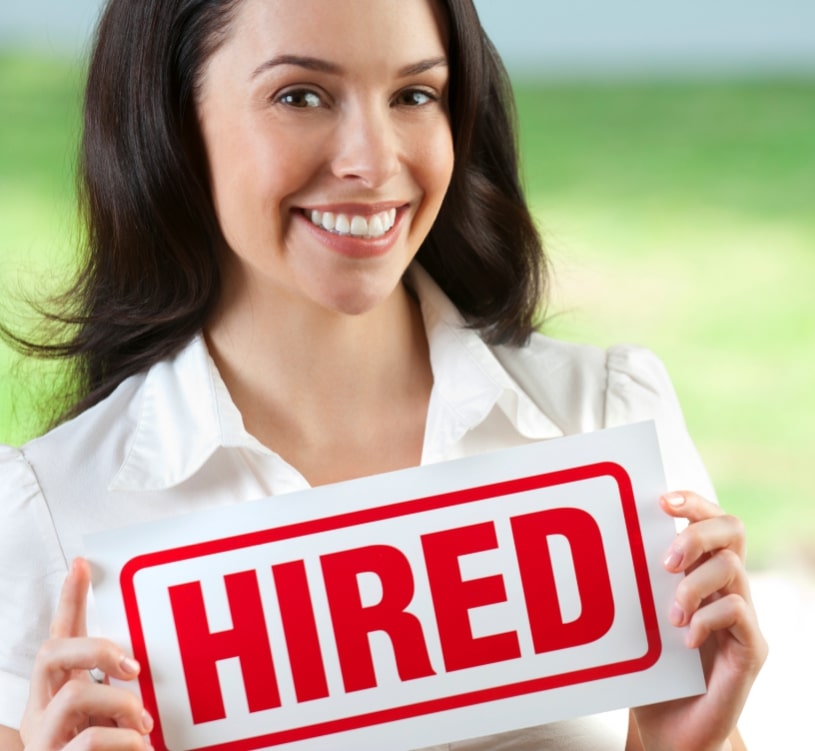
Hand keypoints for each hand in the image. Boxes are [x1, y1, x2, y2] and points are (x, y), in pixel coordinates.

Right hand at [20, 558, 153, 749]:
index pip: (60, 639)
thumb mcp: (110, 721)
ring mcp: (43, 743)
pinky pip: (86, 744)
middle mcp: (42, 715)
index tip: (82, 563)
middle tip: (135, 665)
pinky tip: (140, 749)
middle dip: (96, 647)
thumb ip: (117, 693)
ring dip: (118, 704)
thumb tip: (141, 666)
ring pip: (73, 698)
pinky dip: (121, 743)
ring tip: (144, 727)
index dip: (69, 602)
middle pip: (52, 655)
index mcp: (58, 696)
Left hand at [631, 492, 767, 750]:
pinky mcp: (751, 650)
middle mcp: (726, 587)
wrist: (670, 730)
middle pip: (732, 529)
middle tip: (664, 561)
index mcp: (700, 571)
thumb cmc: (649, 669)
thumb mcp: (636, 618)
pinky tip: (685, 638)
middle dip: (696, 534)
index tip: (662, 500)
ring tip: (669, 615)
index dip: (693, 502)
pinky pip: (739, 613)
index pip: (710, 519)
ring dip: (692, 585)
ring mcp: (743, 617)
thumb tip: (596, 540)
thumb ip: (632, 583)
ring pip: (732, 568)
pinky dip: (708, 618)